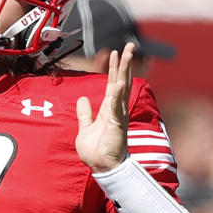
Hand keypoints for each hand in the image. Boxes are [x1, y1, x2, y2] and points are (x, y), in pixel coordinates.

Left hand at [75, 43, 134, 172]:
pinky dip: (116, 95)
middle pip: (121, 81)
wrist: (101, 167)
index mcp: (108, 109)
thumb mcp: (85, 128)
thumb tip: (83, 99)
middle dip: (125, 63)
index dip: (114, 68)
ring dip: (124, 71)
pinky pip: (116, 107)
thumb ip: (85, 113)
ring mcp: (118, 116)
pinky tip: (118, 82)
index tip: (115, 53)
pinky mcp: (117, 125)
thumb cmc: (96, 151)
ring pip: (122, 88)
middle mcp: (116, 110)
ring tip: (127, 54)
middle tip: (129, 46)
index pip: (113, 83)